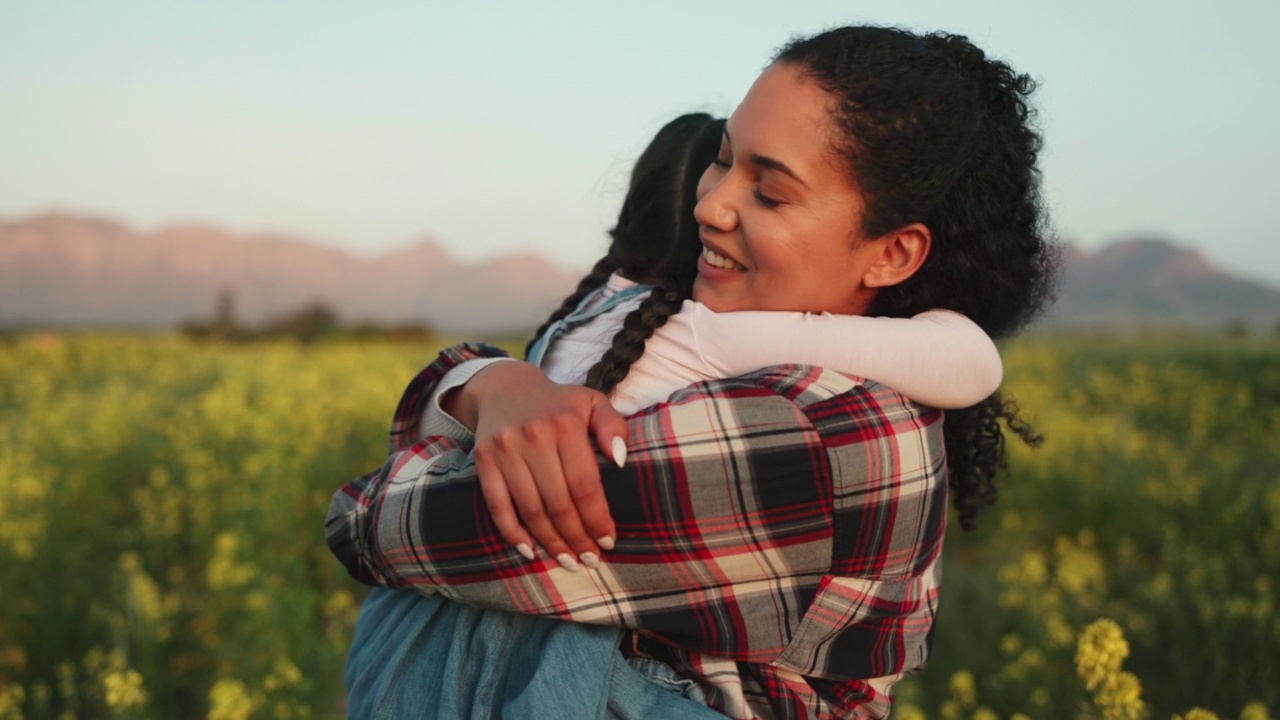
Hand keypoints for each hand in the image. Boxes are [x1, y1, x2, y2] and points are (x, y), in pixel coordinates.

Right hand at [445, 362, 627, 569]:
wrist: (505, 387)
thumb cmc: (559, 403)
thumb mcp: (593, 402)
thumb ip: (613, 426)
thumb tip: (621, 459)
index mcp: (565, 424)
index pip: (584, 484)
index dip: (597, 518)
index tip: (608, 541)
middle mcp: (534, 436)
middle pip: (558, 502)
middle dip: (576, 537)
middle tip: (590, 559)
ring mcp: (505, 449)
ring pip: (531, 509)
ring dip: (550, 541)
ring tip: (567, 560)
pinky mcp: (484, 460)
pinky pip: (498, 505)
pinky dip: (513, 532)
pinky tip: (530, 550)